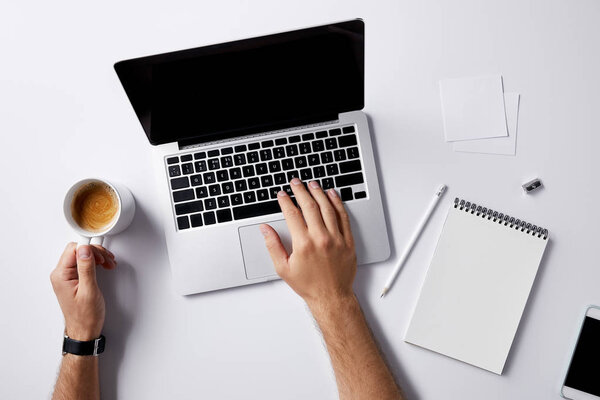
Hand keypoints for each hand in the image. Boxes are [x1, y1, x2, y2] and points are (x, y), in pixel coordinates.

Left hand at [50, 243, 115, 340]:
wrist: (85, 330)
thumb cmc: (86, 316)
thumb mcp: (89, 290)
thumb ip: (86, 268)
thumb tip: (85, 249)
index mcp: (61, 275)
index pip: (74, 250)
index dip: (91, 250)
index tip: (103, 256)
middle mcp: (61, 274)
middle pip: (79, 250)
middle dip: (96, 252)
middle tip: (108, 261)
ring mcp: (67, 277)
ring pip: (82, 255)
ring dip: (98, 257)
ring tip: (108, 264)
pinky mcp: (74, 279)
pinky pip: (83, 263)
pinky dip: (96, 263)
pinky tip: (104, 266)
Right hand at [261, 179, 356, 308]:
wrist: (331, 297)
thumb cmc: (308, 285)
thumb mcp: (283, 268)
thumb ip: (273, 246)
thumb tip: (265, 229)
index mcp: (303, 244)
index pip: (292, 214)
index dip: (285, 201)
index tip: (282, 195)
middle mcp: (320, 238)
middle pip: (310, 206)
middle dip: (301, 191)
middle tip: (296, 182)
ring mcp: (336, 239)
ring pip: (327, 208)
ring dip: (319, 193)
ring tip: (313, 184)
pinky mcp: (348, 241)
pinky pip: (343, 217)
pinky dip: (338, 204)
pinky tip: (332, 195)